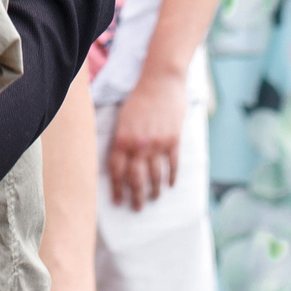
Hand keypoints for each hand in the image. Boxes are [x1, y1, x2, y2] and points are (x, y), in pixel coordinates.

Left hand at [108, 68, 186, 208]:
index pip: (117, 172)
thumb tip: (119, 163)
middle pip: (136, 180)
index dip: (117, 190)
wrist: (161, 81)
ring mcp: (158, 145)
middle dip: (135, 198)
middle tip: (136, 209)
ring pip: (155, 177)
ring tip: (152, 199)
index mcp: (122, 140)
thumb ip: (120, 141)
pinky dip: (171, 178)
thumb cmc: (138, 98)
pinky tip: (170, 186)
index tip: (117, 201)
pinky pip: (172, 165)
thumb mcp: (122, 119)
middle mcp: (139, 146)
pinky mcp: (173, 141)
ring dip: (153, 191)